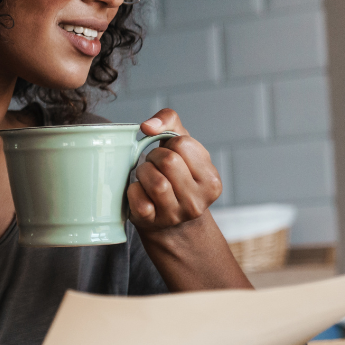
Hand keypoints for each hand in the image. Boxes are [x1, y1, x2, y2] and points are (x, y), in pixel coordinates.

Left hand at [126, 108, 222, 236]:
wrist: (170, 221)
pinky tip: (140, 192)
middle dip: (154, 157)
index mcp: (211, 181)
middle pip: (169, 162)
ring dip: (144, 172)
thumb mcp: (181, 145)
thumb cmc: (176, 174)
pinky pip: (138, 199)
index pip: (184, 144)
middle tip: (153, 164)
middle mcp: (197, 202)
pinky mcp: (152, 223)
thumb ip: (169, 121)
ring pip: (156, 182)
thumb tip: (147, 126)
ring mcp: (175, 215)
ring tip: (146, 175)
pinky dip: (133, 190)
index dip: (170, 144)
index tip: (170, 154)